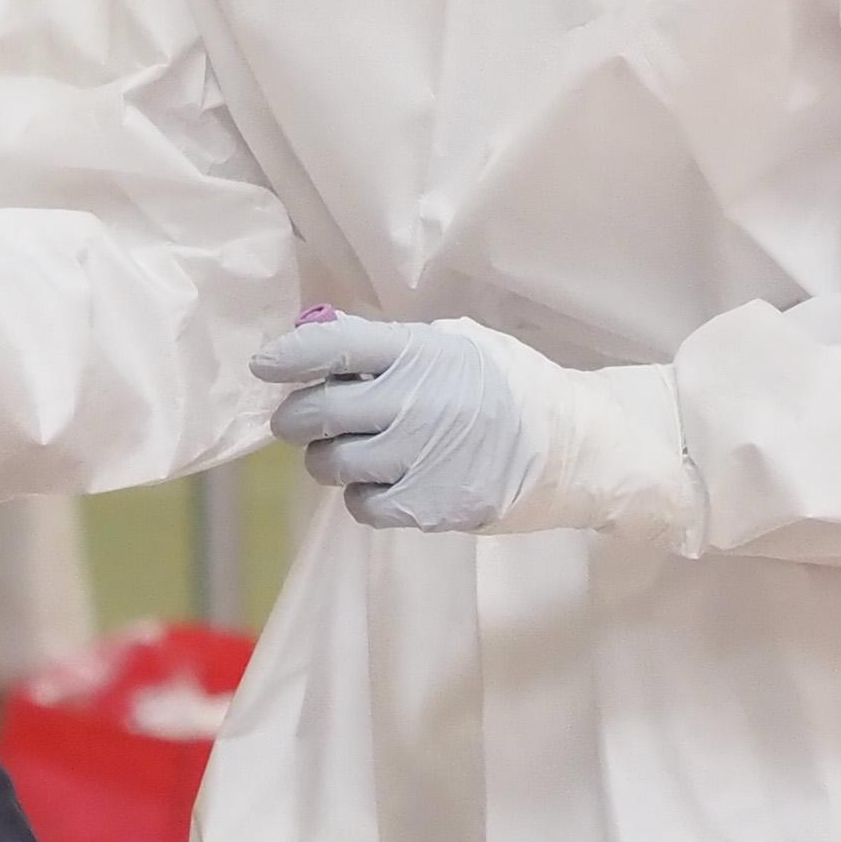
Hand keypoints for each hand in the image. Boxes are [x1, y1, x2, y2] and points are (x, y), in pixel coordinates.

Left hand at [254, 311, 543, 535]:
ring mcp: (419, 458)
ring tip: (358, 452)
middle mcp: (413, 402)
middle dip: (295, 418)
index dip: (288, 357)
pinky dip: (364, 496)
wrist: (574, 447)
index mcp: (419, 352)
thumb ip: (390, 344)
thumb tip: (318, 334)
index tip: (266, 367)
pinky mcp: (427, 507)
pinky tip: (389, 481)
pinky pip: (361, 506)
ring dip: (329, 459)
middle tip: (303, 420)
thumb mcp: (457, 344)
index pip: (332, 346)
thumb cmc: (509, 387)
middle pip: (314, 413)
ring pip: (329, 465)